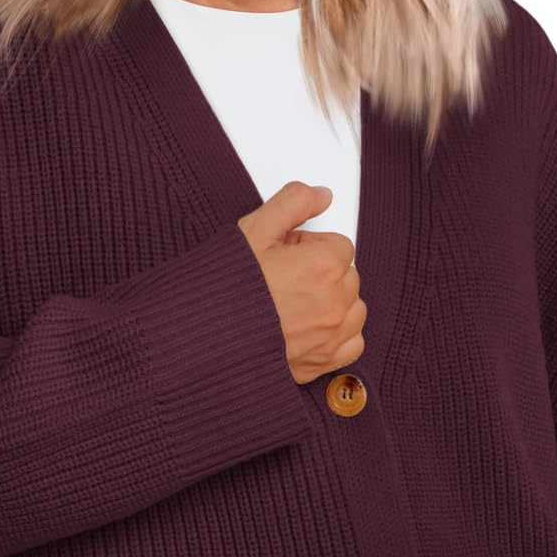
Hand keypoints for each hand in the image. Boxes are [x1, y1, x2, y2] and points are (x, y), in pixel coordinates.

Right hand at [238, 181, 366, 383]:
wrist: (202, 338)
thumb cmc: (225, 287)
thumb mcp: (254, 229)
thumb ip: (293, 203)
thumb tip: (322, 195)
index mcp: (323, 265)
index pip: (339, 245)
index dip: (310, 248)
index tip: (285, 258)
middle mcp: (334, 302)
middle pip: (347, 275)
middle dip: (322, 273)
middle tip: (284, 279)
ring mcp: (331, 335)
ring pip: (354, 308)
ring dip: (334, 303)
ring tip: (298, 304)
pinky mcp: (324, 361)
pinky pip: (353, 344)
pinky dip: (339, 335)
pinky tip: (313, 329)